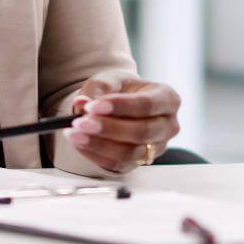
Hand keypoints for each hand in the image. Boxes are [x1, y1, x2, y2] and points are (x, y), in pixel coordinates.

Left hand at [64, 72, 180, 173]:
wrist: (120, 105)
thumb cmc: (122, 90)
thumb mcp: (112, 79)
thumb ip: (98, 88)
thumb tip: (83, 102)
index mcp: (167, 99)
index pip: (147, 105)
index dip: (120, 106)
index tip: (93, 106)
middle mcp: (168, 126)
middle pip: (142, 132)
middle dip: (108, 128)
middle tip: (81, 122)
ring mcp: (156, 148)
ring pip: (130, 152)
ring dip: (99, 144)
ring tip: (75, 133)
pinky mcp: (139, 162)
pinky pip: (117, 164)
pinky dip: (95, 154)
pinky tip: (79, 142)